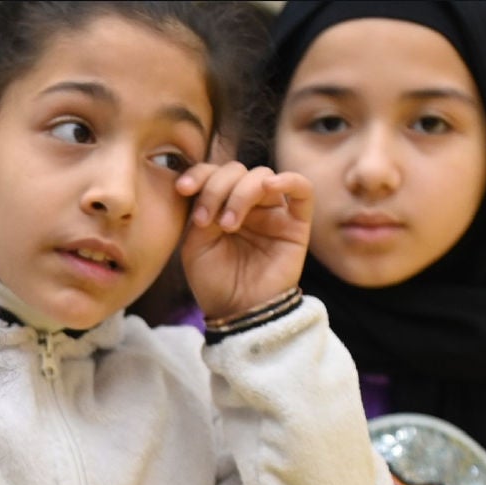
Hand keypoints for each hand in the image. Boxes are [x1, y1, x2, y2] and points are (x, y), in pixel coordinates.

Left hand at [172, 162, 311, 322]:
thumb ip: (202, 212)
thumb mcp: (196, 246)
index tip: (183, 190)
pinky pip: (302, 190)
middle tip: (206, 220)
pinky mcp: (297, 223)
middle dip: (216, 188)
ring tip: (228, 224)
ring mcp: (273, 211)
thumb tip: (212, 188)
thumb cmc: (214, 282)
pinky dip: (288, 180)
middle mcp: (247, 204)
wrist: (238, 312)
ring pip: (261, 176)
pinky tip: (270, 186)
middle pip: (235, 170)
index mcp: (220, 205)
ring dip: (241, 192)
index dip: (198, 174)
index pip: (212, 173)